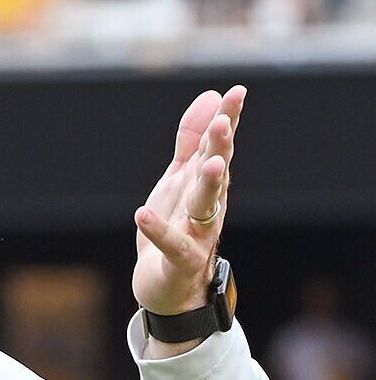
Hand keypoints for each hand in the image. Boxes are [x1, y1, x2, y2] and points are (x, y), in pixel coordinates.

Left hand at [133, 85, 242, 315]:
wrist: (169, 288)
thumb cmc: (178, 227)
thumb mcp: (180, 180)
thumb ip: (191, 141)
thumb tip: (211, 96)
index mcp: (208, 184)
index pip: (219, 148)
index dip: (228, 120)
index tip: (237, 92)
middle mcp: (208, 206)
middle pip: (216, 172)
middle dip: (220, 148)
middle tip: (224, 123)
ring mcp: (196, 233)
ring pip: (206, 206)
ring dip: (210, 186)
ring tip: (211, 165)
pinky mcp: (179, 260)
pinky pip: (171, 244)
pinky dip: (158, 229)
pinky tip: (142, 214)